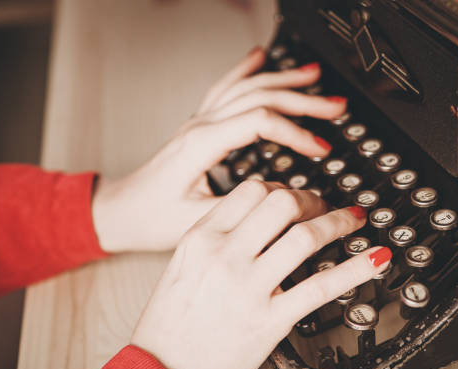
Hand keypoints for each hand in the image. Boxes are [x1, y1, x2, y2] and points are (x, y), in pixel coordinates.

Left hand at [91, 47, 346, 251]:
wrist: (122, 211)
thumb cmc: (151, 217)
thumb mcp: (196, 221)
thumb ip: (240, 209)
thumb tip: (280, 198)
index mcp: (201, 145)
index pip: (260, 123)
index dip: (296, 133)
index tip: (321, 149)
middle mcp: (200, 126)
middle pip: (259, 98)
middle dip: (302, 100)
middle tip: (336, 106)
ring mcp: (199, 123)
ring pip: (246, 88)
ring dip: (283, 81)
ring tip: (313, 76)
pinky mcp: (200, 127)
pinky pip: (225, 89)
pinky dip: (245, 71)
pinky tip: (258, 58)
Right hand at [130, 181, 392, 368]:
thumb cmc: (167, 327)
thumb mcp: (180, 268)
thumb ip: (215, 240)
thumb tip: (255, 224)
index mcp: (199, 238)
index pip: (252, 190)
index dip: (282, 187)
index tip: (295, 195)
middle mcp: (224, 255)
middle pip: (282, 203)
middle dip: (313, 199)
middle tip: (324, 206)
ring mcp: (248, 287)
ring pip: (305, 237)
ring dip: (339, 223)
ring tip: (353, 221)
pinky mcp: (269, 321)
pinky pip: (320, 287)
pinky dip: (355, 269)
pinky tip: (375, 259)